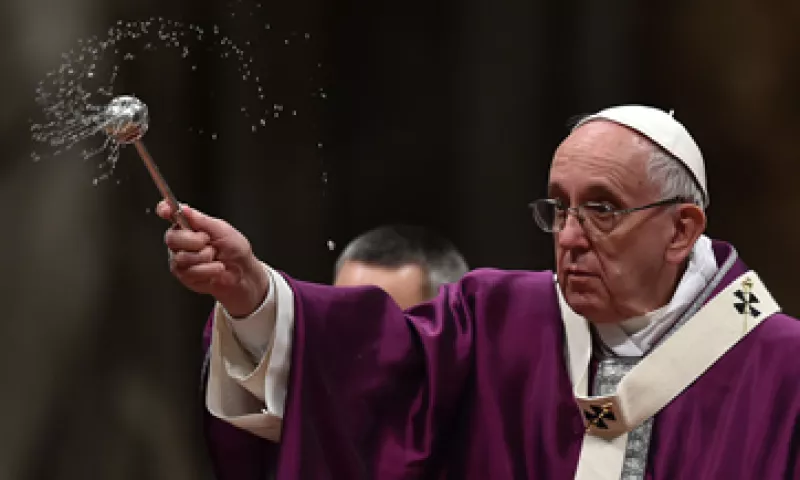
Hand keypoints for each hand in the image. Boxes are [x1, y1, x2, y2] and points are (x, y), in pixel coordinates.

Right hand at [157, 201, 268, 316]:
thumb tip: (184, 208)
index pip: (169, 213)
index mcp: (188, 225)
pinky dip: (208, 270)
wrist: (242, 272)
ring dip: (205, 257)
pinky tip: (216, 269)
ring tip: (216, 257)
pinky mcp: (184, 275)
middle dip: (194, 241)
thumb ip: (202, 220)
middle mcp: (180, 241)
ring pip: (181, 257)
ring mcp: (179, 259)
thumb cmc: (234, 249)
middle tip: (208, 242)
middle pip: (171, 238)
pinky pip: (190, 272)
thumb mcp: (222, 230)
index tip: (166, 210)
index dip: (164, 210)